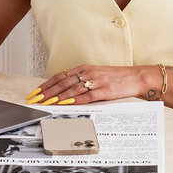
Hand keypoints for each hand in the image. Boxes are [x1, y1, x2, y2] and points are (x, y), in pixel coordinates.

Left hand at [27, 65, 153, 104]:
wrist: (137, 77)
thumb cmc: (117, 78)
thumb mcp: (96, 75)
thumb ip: (81, 80)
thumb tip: (65, 90)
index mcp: (85, 68)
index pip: (60, 76)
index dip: (46, 85)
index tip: (36, 92)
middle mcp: (88, 73)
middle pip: (62, 83)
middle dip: (46, 93)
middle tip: (35, 100)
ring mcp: (97, 82)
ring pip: (72, 90)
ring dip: (57, 98)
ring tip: (46, 104)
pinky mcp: (105, 91)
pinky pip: (87, 96)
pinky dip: (75, 101)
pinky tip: (66, 104)